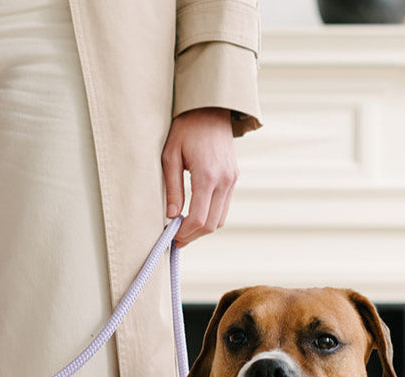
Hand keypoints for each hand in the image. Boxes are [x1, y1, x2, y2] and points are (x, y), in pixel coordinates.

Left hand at [161, 108, 236, 246]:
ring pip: (220, 219)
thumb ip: (172, 188)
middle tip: (177, 239)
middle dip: (193, 236)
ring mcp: (232, 180)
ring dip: (202, 229)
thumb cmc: (185, 130)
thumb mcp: (170, 156)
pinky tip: (195, 215)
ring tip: (185, 229)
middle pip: (211, 224)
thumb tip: (171, 216)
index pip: (198, 218)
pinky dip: (210, 217)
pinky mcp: (234, 178)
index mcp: (207, 175)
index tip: (172, 238)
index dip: (185, 233)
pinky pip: (224, 207)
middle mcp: (224, 180)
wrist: (210, 109)